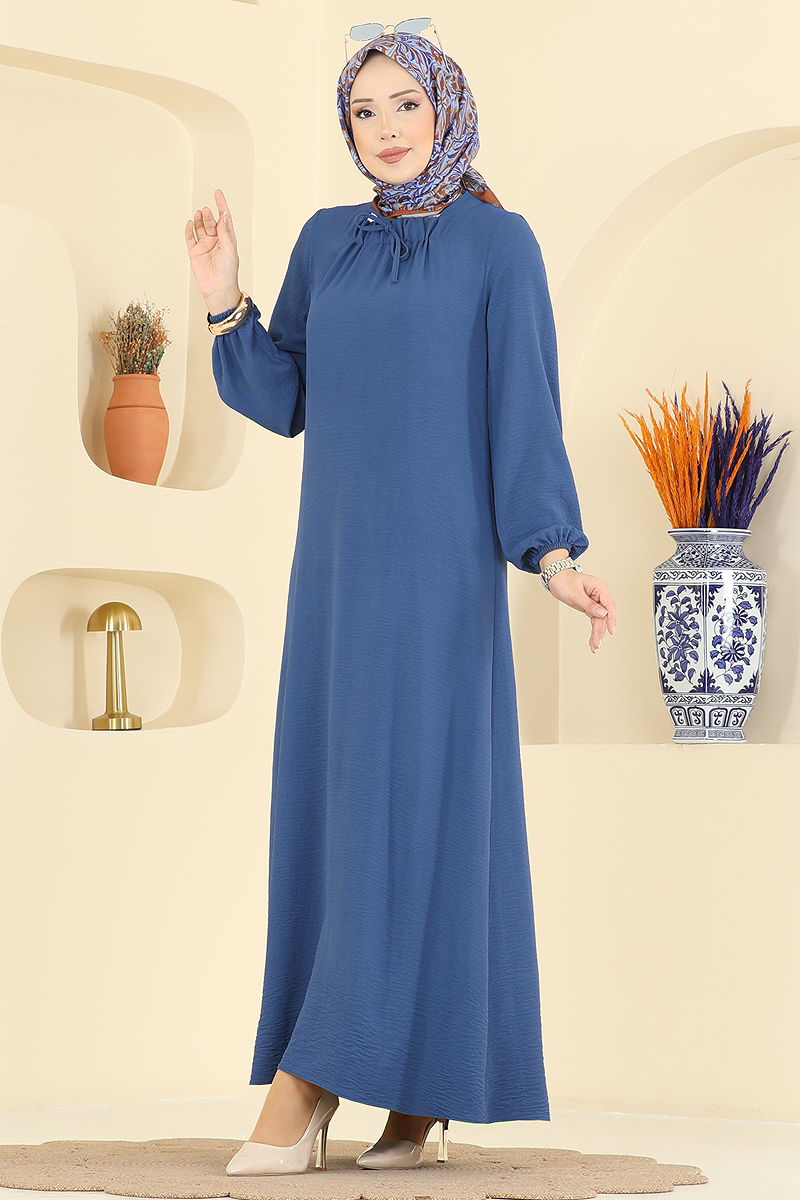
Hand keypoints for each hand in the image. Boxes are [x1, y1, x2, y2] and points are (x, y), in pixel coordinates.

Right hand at [185, 187, 240, 311]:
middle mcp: (216, 241)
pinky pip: (190, 238)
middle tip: (205, 211)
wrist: (218, 290)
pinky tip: (189, 223)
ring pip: (200, 228)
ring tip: (198, 214)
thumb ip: (225, 232)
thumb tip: (223, 216)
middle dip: (208, 215)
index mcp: (227, 239)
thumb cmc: (228, 273)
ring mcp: (205, 246)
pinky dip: (189, 230)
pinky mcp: (195, 253)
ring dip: (199, 220)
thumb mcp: (230, 250)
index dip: (221, 205)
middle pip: (211, 222)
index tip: (218, 193)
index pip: (224, 219)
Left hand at [545, 568, 615, 653]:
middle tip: (597, 644)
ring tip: (595, 647)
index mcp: (600, 587)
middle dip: (601, 630)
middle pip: (605, 615)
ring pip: (600, 620)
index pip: (609, 604)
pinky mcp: (591, 606)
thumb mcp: (575, 594)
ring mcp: (597, 601)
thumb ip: (589, 605)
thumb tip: (603, 614)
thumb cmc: (564, 582)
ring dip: (597, 633)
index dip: (611, 618)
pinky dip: (594, 630)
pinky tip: (593, 641)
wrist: (556, 578)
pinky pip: (595, 620)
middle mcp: (600, 594)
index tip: (611, 630)